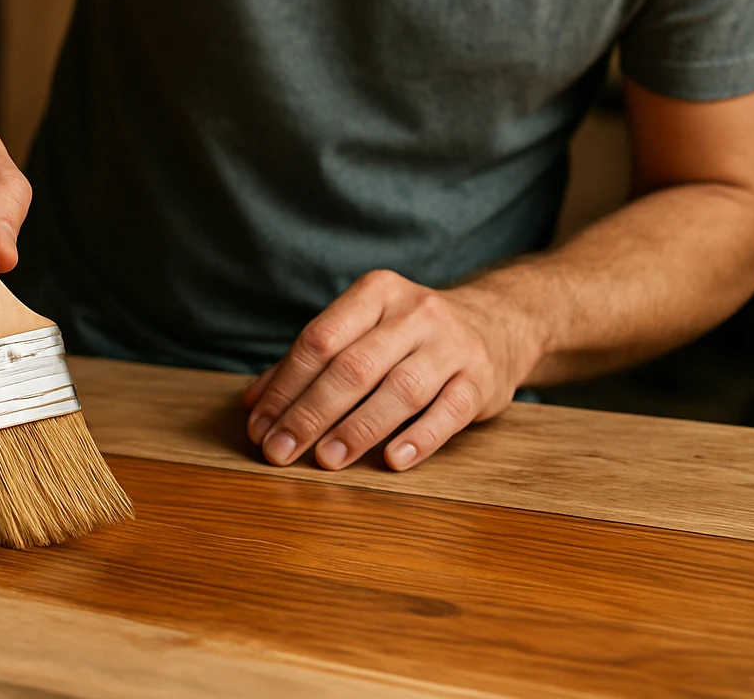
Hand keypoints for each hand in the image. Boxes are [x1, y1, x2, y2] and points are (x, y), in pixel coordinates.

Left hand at [241, 270, 538, 471]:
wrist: (500, 323)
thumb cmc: (410, 335)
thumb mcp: (364, 330)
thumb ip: (310, 362)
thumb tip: (253, 404)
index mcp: (376, 293)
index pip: (319, 340)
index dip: (284, 385)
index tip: (260, 426)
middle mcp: (415, 313)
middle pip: (353, 367)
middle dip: (310, 413)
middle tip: (281, 451)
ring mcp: (452, 346)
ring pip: (398, 390)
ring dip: (357, 429)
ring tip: (326, 460)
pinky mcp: (482, 381)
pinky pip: (448, 412)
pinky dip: (419, 438)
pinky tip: (392, 461)